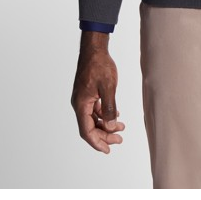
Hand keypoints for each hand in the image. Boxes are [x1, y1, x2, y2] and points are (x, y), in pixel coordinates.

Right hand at [71, 35, 125, 153]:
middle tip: (120, 140)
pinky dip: (104, 115)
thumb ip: (110, 108)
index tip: (107, 150)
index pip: (86, 131)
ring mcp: (83, 98)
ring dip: (105, 126)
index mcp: (81, 104)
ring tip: (121, 129)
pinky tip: (116, 116)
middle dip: (104, 135)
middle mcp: (79, 103)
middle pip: (90, 127)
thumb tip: (111, 126)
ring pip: (93, 119)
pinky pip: (94, 110)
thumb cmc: (99, 65)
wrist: (94, 49)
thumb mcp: (108, 88)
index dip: (97, 142)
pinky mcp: (87, 93)